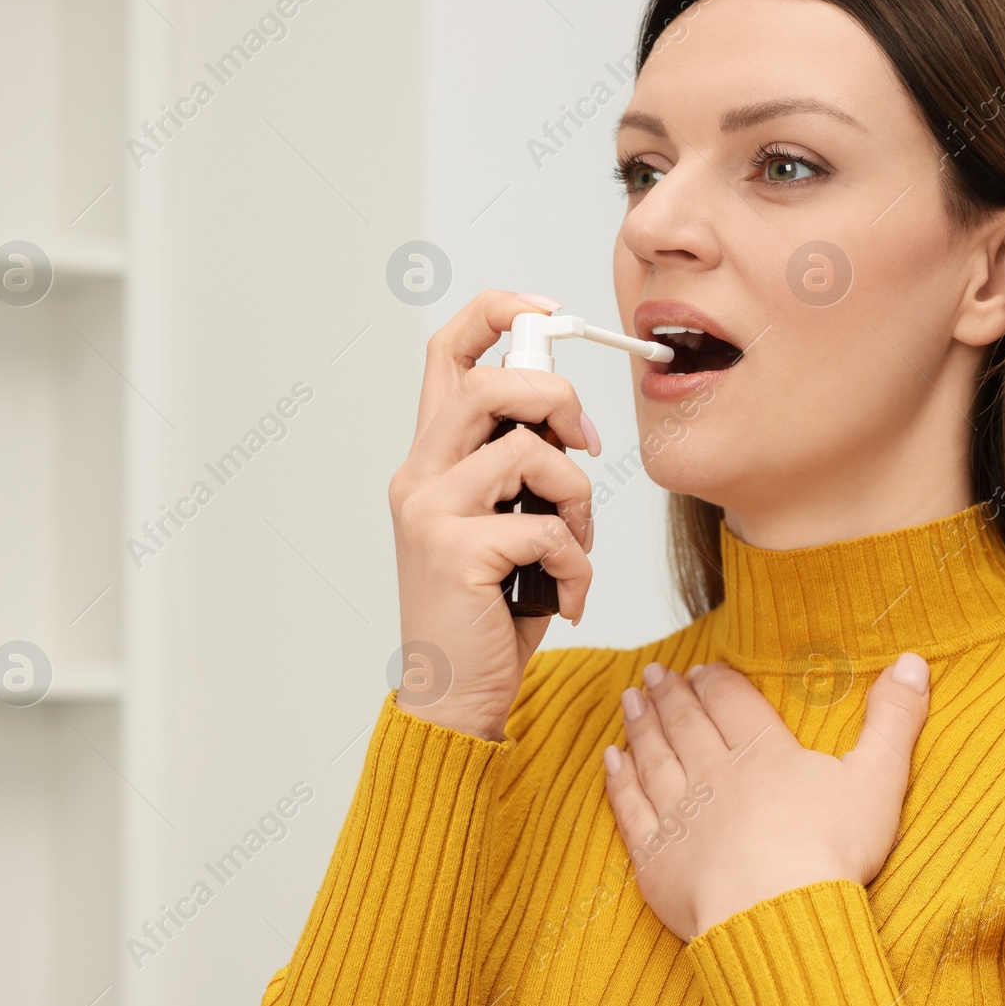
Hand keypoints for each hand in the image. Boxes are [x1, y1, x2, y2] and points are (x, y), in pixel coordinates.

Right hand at [388, 290, 599, 740]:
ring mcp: (431, 512)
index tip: (548, 312)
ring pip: (529, 451)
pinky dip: (576, 567)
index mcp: (430, 458)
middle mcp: (419, 475)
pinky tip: (564, 597)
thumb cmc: (487, 608)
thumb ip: (518, 469)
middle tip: (584, 448)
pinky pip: (547, 529)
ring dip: (578, 498)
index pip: (448, 351)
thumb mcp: (501, 522)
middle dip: (558, 400)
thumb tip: (569, 423)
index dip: (498, 312)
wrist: (453, 693)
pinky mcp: (456, 553)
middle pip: (493, 381)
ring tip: (575, 545)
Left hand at [603, 656, 930, 939]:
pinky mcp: (657, 856)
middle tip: (656, 673)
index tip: (701, 668)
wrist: (777, 915)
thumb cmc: (830, 853)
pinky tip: (611, 761)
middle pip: (687, 724)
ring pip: (653, 757)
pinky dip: (619, 780)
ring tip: (631, 699)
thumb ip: (894, 721)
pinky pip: (630, 807)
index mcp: (764, 755)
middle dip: (671, 695)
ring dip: (641, 724)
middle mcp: (714, 775)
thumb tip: (914, 663)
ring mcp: (680, 814)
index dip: (715, 682)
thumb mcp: (877, 780)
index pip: (732, 703)